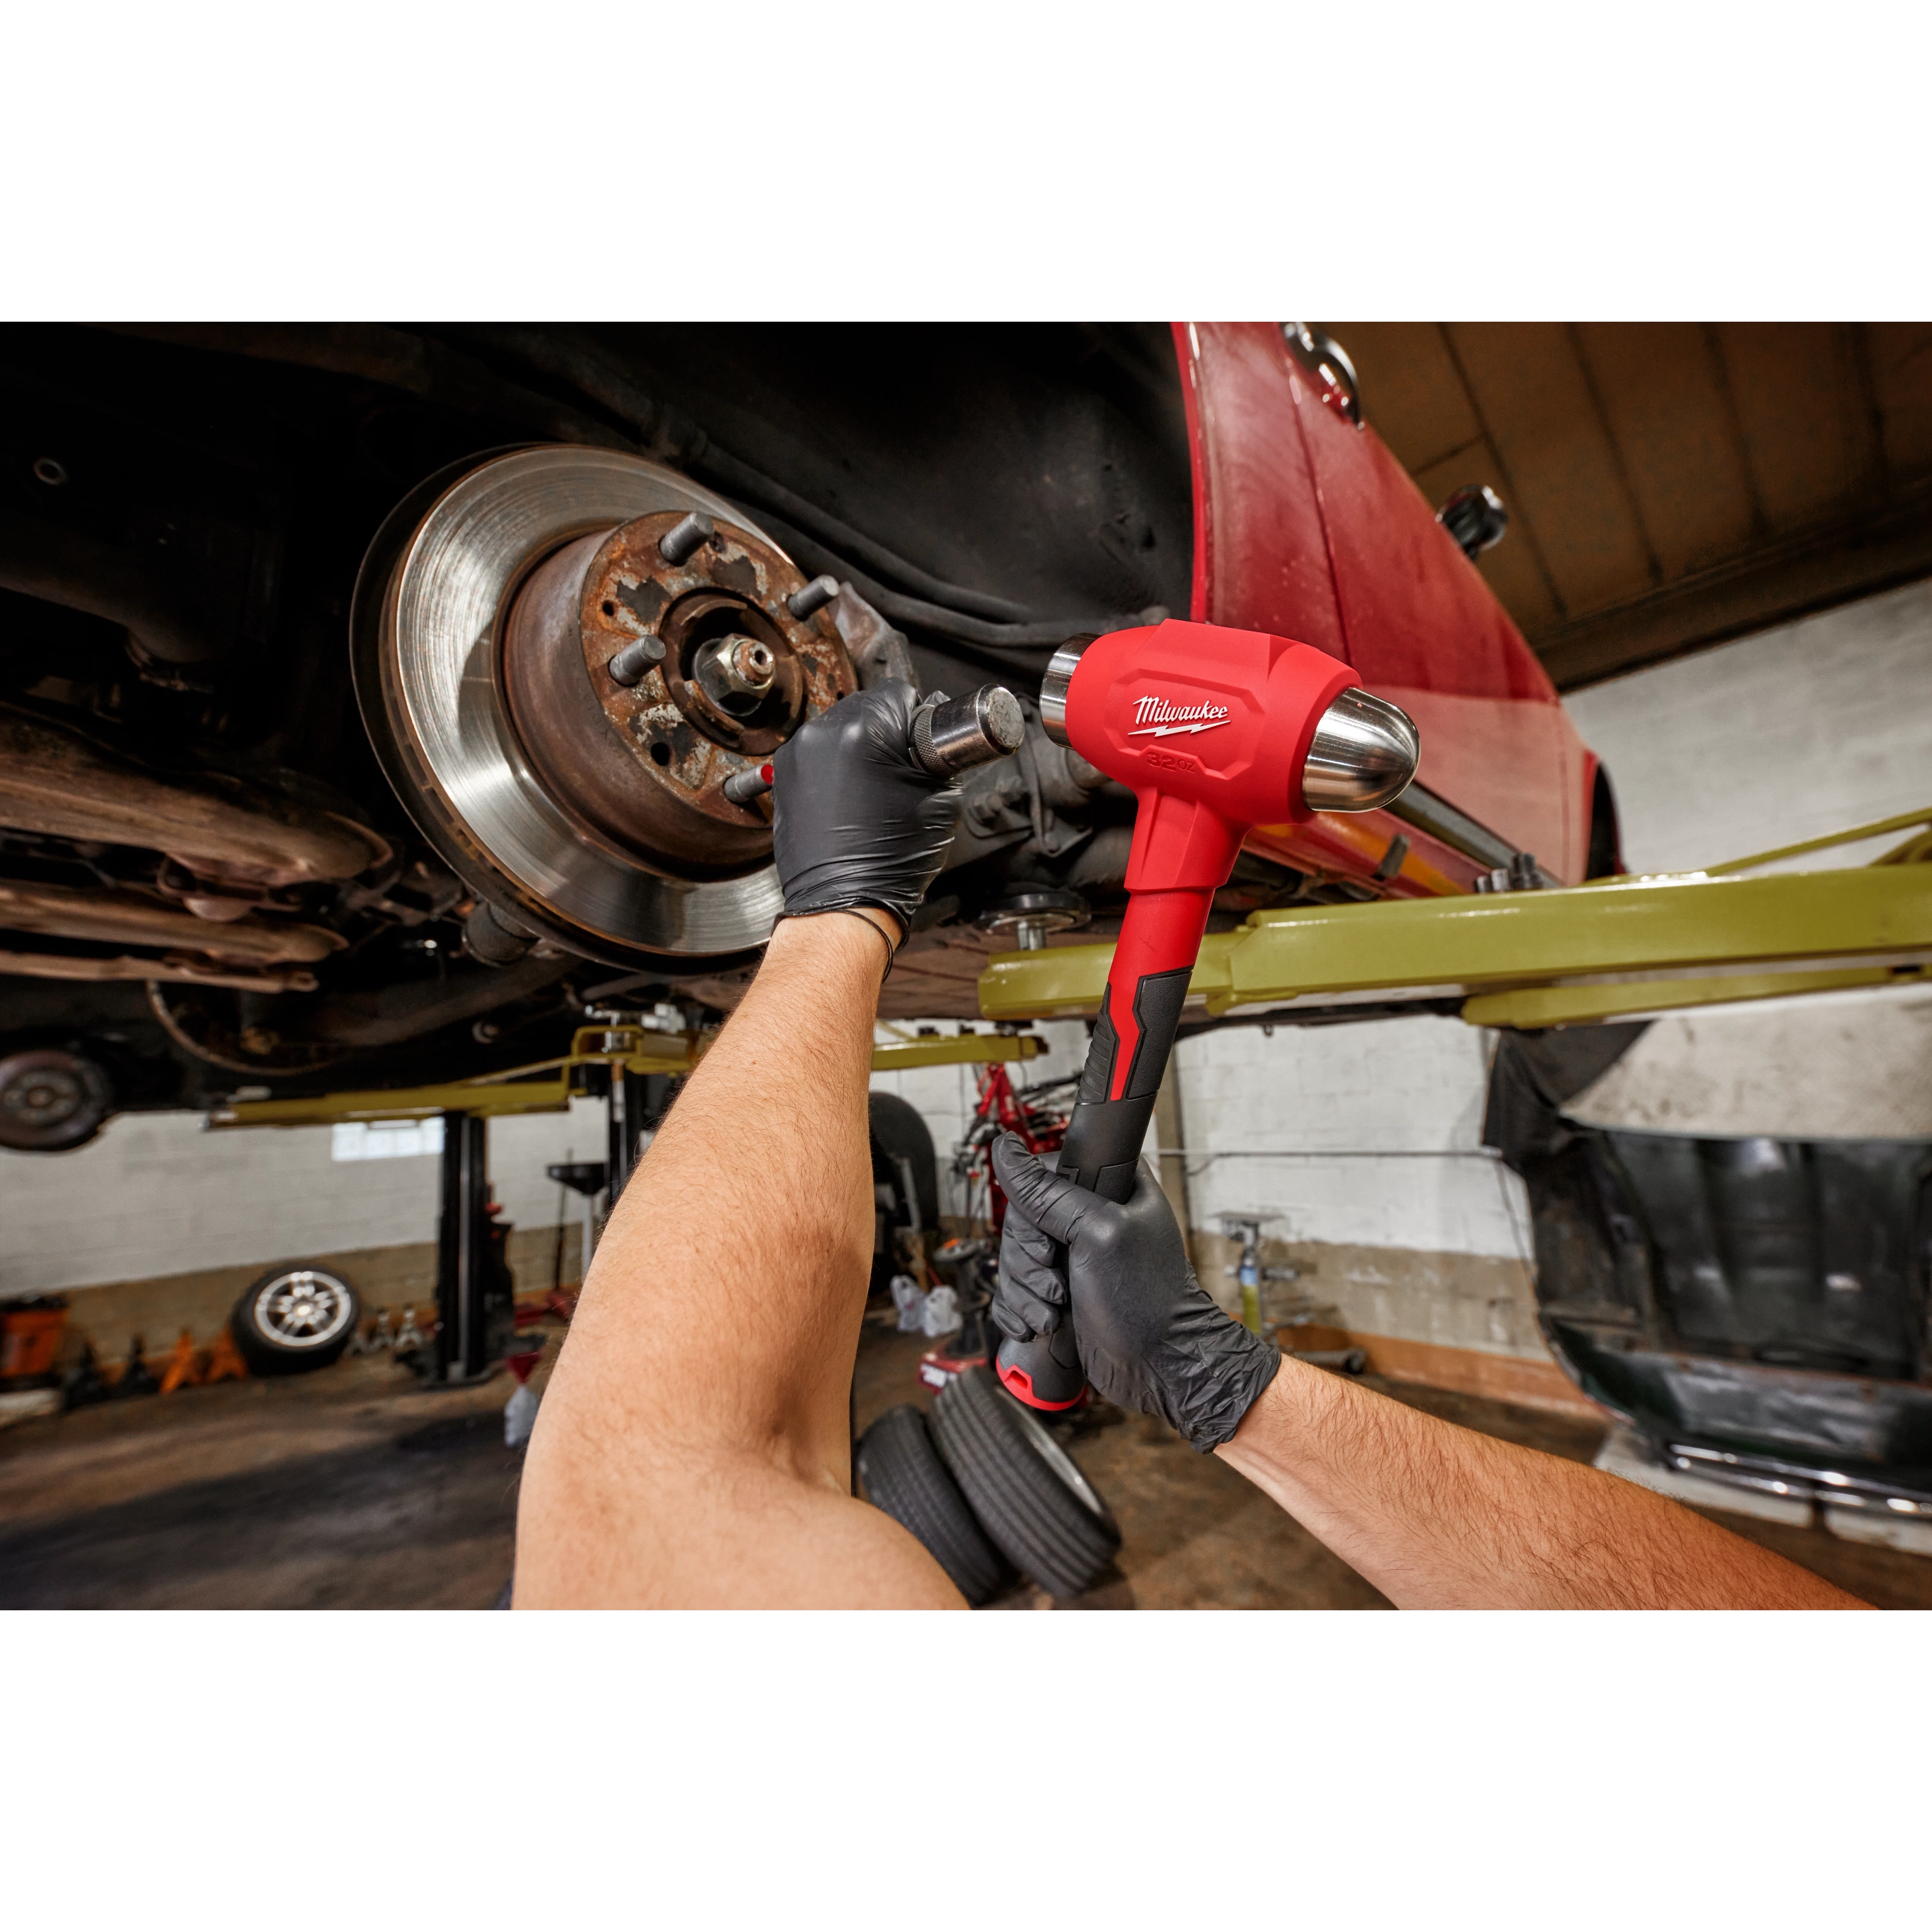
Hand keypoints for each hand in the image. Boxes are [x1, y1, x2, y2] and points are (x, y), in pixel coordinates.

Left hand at [771, 681, 959, 941]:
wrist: (845, 902)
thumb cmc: (890, 860)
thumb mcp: (938, 798)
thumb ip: (934, 755)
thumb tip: (928, 736)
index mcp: (864, 732)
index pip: (899, 693)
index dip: (916, 718)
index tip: (918, 742)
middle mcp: (823, 735)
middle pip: (865, 705)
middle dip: (884, 730)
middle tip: (898, 769)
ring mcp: (798, 755)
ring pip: (838, 728)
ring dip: (857, 747)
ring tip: (871, 788)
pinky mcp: (784, 777)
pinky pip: (816, 753)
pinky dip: (833, 766)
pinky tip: (848, 798)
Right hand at [990, 1133, 1279, 1450]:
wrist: (1160, 1366)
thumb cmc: (1148, 1299)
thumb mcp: (1098, 1234)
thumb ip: (1048, 1193)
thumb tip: (1004, 1148)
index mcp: (1108, 1187)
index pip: (1043, 1173)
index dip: (1033, 1209)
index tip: (1049, 1242)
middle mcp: (1087, 1218)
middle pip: (1020, 1220)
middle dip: (1028, 1262)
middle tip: (1057, 1285)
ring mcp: (1071, 1256)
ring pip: (1013, 1258)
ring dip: (1025, 1292)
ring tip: (1054, 1313)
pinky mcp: (1057, 1290)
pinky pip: (1013, 1291)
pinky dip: (1019, 1310)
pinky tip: (1040, 1326)